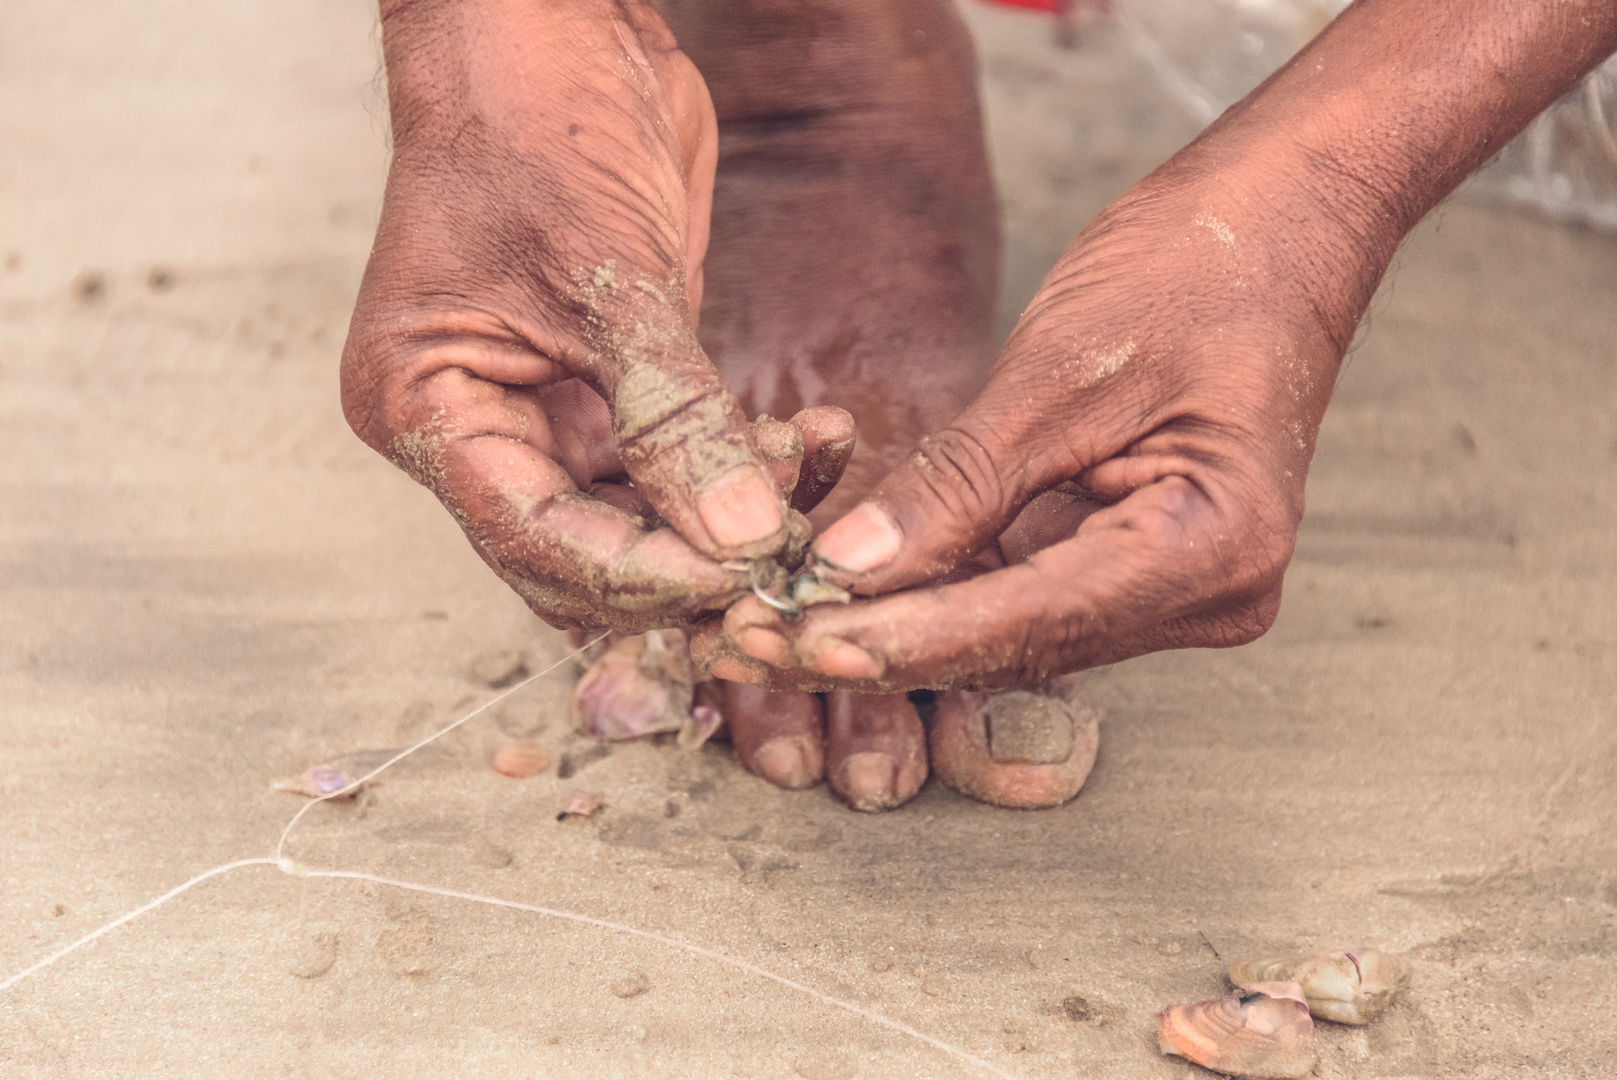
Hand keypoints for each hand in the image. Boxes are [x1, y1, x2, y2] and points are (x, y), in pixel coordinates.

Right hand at [341, 0, 847, 630]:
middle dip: (689, 565)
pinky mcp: (614, 390)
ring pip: (643, 524)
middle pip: (585, 558)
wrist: (556, 31)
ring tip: (813, 470)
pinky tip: (811, 443)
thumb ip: (672, 416)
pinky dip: (746, 469)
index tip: (742, 579)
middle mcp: (479, 427)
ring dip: (732, 519)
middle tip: (787, 556)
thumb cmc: (532, 123)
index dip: (643, 577)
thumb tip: (739, 537)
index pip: (537, 540)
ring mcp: (547, 412)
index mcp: (426, 408)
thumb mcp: (604, 275)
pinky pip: (680, 468)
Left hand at [700, 165, 1342, 687]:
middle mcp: (1206, 595)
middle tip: (746, 644)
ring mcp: (1172, 589)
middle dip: (877, 643)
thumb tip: (845, 569)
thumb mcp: (1058, 371)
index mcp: (1213, 548)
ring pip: (1005, 632)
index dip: (905, 638)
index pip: (1032, 620)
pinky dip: (930, 594)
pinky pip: (1017, 595)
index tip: (793, 641)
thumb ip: (958, 483)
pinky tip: (836, 595)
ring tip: (763, 627)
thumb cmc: (1193, 271)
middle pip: (1012, 645)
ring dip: (890, 628)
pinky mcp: (1130, 565)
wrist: (1277, 227)